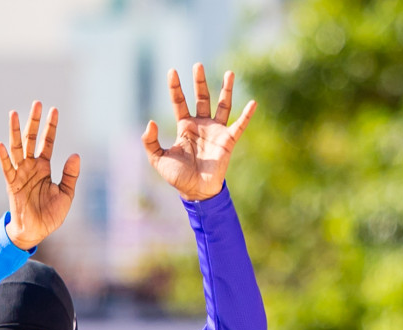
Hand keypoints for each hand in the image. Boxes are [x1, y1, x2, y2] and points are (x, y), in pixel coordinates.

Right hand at [0, 102, 79, 250]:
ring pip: (17, 148)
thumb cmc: (50, 215)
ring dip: (15, 131)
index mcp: (44, 168)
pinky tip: (0, 144)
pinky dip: (3, 157)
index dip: (51, 127)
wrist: (35, 232)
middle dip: (34, 122)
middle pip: (31, 139)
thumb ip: (70, 175)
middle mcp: (31, 167)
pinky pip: (6, 168)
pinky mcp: (12, 184)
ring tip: (14, 113)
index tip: (54, 110)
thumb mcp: (66, 194)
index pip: (48, 142)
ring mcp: (20, 174)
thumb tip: (75, 154)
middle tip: (37, 103)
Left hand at [142, 63, 255, 201]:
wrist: (196, 192)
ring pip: (222, 105)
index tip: (172, 71)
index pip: (179, 102)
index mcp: (184, 127)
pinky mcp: (228, 140)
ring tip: (229, 73)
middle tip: (198, 65)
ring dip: (225, 90)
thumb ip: (150, 142)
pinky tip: (253, 103)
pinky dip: (246, 115)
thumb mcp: (158, 159)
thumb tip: (150, 122)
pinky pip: (239, 125)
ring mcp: (215, 131)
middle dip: (199, 82)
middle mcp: (201, 125)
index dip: (175, 87)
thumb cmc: (177, 176)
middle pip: (201, 97)